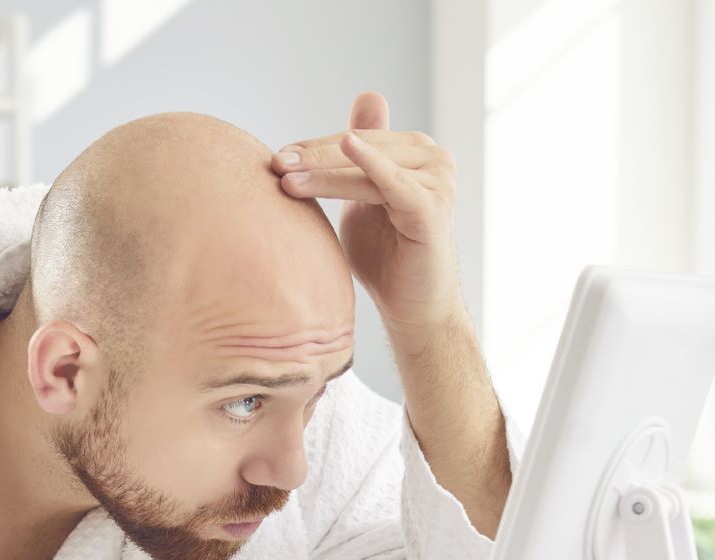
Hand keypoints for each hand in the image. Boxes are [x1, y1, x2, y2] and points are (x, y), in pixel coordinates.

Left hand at [271, 91, 464, 339]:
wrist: (411, 306)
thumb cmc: (385, 256)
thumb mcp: (360, 200)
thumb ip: (354, 161)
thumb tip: (358, 97)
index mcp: (415, 152)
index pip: (357, 139)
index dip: (316, 146)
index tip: (278, 156)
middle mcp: (433, 158)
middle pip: (363, 148)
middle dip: (316, 157)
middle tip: (276, 163)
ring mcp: (439, 181)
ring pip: (370, 168)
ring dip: (326, 171)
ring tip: (288, 179)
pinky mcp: (434, 207)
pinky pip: (395, 183)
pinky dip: (371, 165)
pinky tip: (349, 147)